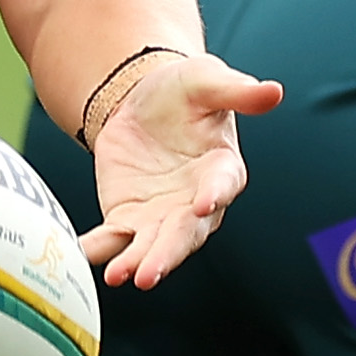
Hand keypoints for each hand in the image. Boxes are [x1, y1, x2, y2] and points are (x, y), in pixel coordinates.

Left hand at [82, 50, 280, 289]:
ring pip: (150, 245)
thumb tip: (274, 91)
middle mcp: (195, 204)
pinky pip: (113, 238)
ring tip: (119, 275)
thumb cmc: (183, 92)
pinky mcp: (127, 218)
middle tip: (150, 273)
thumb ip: (237, 91)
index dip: (215, 195)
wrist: (142, 103)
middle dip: (167, 253)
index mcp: (222, 169)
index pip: (223, 186)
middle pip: (184, 233)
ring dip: (136, 262)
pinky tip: (81, 255)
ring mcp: (160, 216)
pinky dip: (98, 250)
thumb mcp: (206, 80)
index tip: (204, 204)